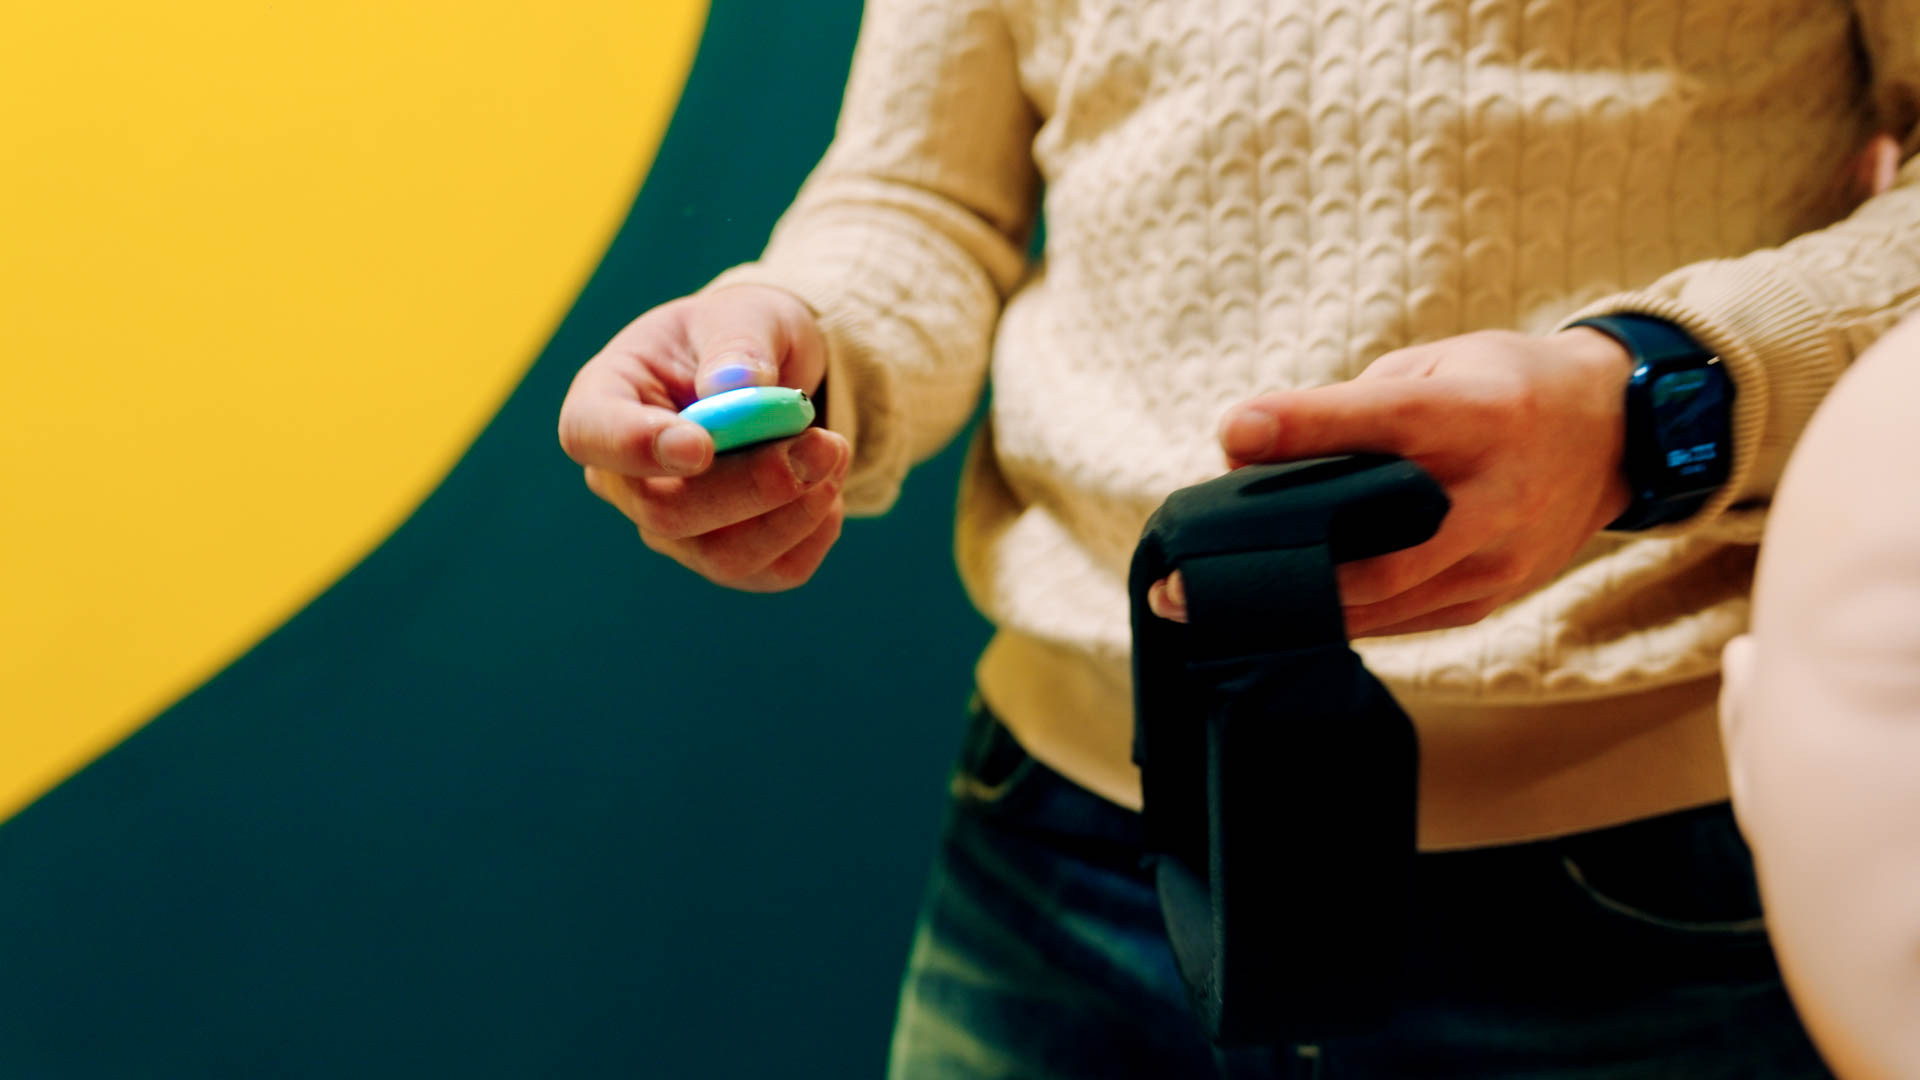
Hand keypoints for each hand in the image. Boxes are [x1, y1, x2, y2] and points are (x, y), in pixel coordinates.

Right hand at [557, 284, 850, 591]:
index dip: (635, 446)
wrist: (775, 377)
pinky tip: (830, 484)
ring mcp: (673, 528)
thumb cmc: (740, 338)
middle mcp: (627, 478)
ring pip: (722, 555)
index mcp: (606, 400)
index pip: (591, 435)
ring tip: (835, 450)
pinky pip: (771, 571)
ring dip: (793, 512)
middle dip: (751, 485)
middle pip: (665, 511)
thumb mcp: (744, 314)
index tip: (698, 445)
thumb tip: (739, 384)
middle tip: (822, 444)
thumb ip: (738, 343)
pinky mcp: (728, 556)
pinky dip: (815, 531)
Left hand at [1147, 329, 1635, 636]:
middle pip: (1373, 551)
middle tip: (1183, 584)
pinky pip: (1399, 621)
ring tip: (1210, 606)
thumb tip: (1252, 449)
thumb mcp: (1438, 365)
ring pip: (1379, 602)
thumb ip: (1351, 407)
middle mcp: (1493, 496)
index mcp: (1481, 415)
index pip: (1383, 421)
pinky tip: (1280, 610)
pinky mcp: (1490, 598)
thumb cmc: (1502, 386)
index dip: (1305, 426)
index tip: (1232, 432)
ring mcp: (1497, 560)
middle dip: (1274, 572)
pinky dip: (1337, 615)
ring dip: (1290, 608)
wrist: (1616, 434)